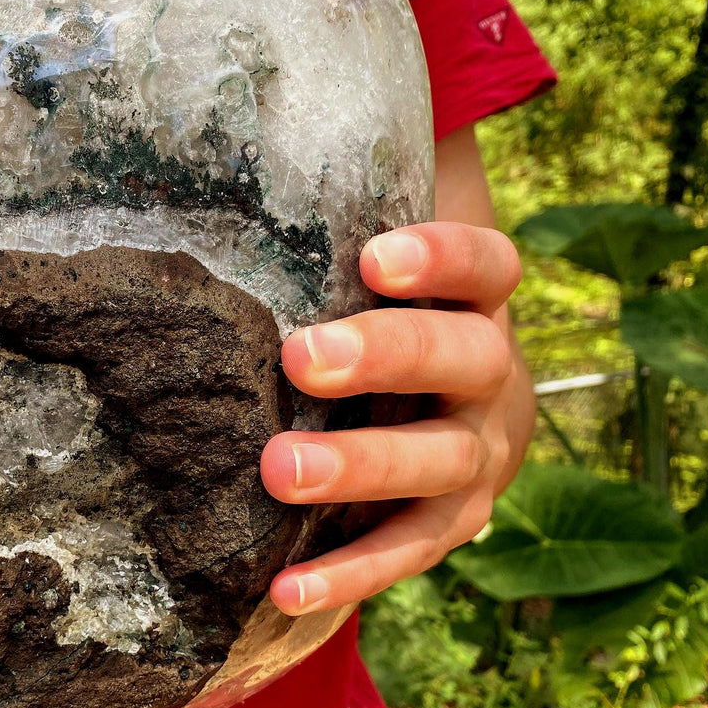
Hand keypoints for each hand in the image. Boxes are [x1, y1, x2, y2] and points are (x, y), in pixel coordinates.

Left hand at [260, 222, 526, 615]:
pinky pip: (409, 551)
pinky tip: (282, 589)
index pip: (485, 265)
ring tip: (279, 471)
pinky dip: (350, 573)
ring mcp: (481, 453)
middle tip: (302, 356)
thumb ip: (320, 213)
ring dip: (363, 467)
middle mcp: (493, 372)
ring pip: (441, 463)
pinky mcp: (455, 522)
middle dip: (386, 357)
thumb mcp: (363, 260)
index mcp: (479, 297)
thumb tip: (214, 118)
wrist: (443, 402)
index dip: (441, 258)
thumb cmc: (372, 306)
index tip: (373, 254)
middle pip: (462, 358)